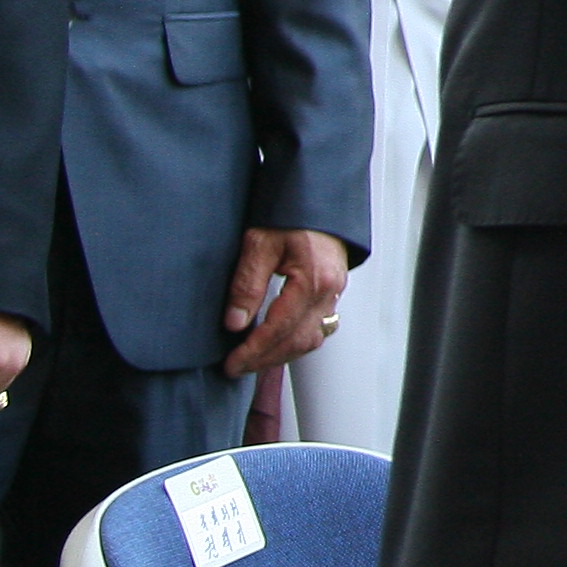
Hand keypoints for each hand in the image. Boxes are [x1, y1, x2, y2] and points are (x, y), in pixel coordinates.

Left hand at [219, 229, 351, 377]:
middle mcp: (329, 290)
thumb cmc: (290, 215)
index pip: (281, 329)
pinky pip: (319, 328)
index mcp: (313, 279)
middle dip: (265, 359)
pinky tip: (276, 344)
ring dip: (281, 355)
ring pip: (312, 339)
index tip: (232, 363)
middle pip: (298, 340)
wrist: (316, 198)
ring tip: (253, 360)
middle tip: (236, 367)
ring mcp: (334, 292)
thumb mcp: (259, 244)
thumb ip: (247, 284)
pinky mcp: (332, 292)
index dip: (254, 351)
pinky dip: (296, 342)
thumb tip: (235, 322)